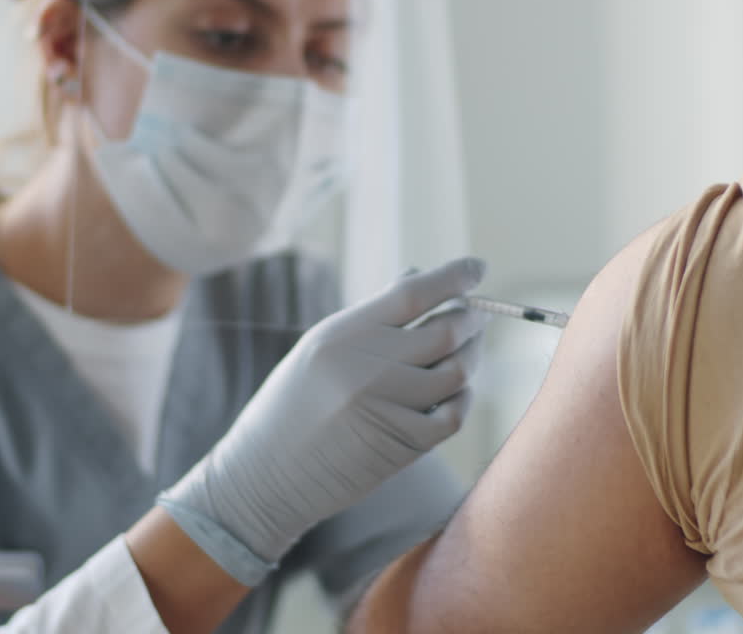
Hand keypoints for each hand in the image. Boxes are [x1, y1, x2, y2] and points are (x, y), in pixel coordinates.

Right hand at [157, 257, 488, 584]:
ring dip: (473, 357)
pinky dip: (462, 398)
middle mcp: (367, 367)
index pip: (413, 293)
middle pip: (446, 331)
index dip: (453, 276)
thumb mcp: (320, 348)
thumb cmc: (293, 405)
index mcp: (344, 334)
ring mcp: (386, 408)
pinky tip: (455, 392)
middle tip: (477, 315)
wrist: (265, 474)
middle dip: (472, 318)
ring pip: (458, 372)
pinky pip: (453, 414)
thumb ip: (372, 316)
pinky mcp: (401, 445)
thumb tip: (419, 277)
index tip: (477, 266)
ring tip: (468, 351)